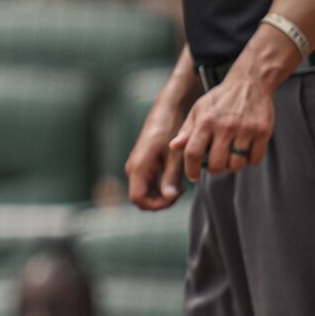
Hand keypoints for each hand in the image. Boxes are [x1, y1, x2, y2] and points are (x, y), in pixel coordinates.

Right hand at [124, 88, 191, 210]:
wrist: (167, 111)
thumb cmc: (171, 130)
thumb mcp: (175, 157)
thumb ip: (171, 179)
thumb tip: (169, 197)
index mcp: (138, 167)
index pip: (139, 199)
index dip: (157, 204)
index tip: (176, 197)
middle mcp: (133, 169)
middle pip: (141, 198)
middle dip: (160, 202)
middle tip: (180, 193)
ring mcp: (136, 167)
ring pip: (145, 192)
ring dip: (161, 196)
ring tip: (181, 187)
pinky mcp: (142, 164)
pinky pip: (147, 184)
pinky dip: (160, 188)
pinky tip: (176, 182)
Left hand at [171, 74, 275, 182]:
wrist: (250, 82)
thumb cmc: (221, 99)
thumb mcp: (199, 110)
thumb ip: (187, 130)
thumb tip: (173, 147)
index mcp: (205, 121)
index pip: (193, 152)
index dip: (191, 169)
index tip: (193, 176)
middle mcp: (225, 126)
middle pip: (216, 164)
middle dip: (214, 169)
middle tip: (216, 165)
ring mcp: (245, 129)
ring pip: (237, 164)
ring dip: (233, 166)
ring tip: (231, 157)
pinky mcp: (262, 131)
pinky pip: (255, 159)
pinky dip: (250, 160)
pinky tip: (245, 152)